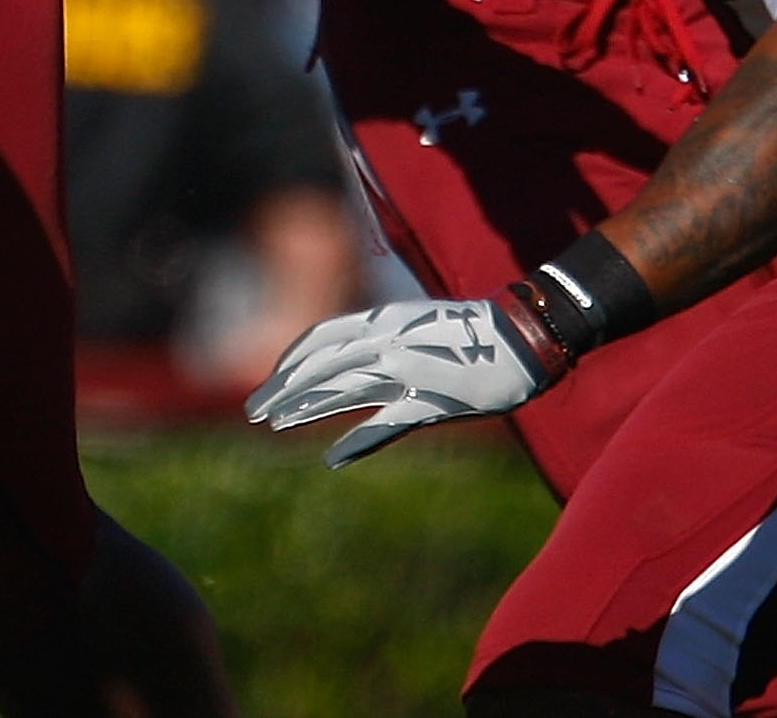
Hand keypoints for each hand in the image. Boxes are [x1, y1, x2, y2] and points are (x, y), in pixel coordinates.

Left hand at [245, 298, 552, 466]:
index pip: (319, 337)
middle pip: (321, 365)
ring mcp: (407, 371)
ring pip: (343, 390)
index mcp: (383, 319)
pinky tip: (332, 458)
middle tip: (254, 411)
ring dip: (306, 409)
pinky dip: (358, 441)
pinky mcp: (431, 402)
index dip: (290, 359)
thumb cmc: (468, 333)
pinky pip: (386, 423)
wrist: (522, 339)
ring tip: (276, 425)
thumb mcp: (414, 324)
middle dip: (283, 388)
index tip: (270, 381)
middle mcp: (387, 341)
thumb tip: (345, 360)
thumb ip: (380, 340)